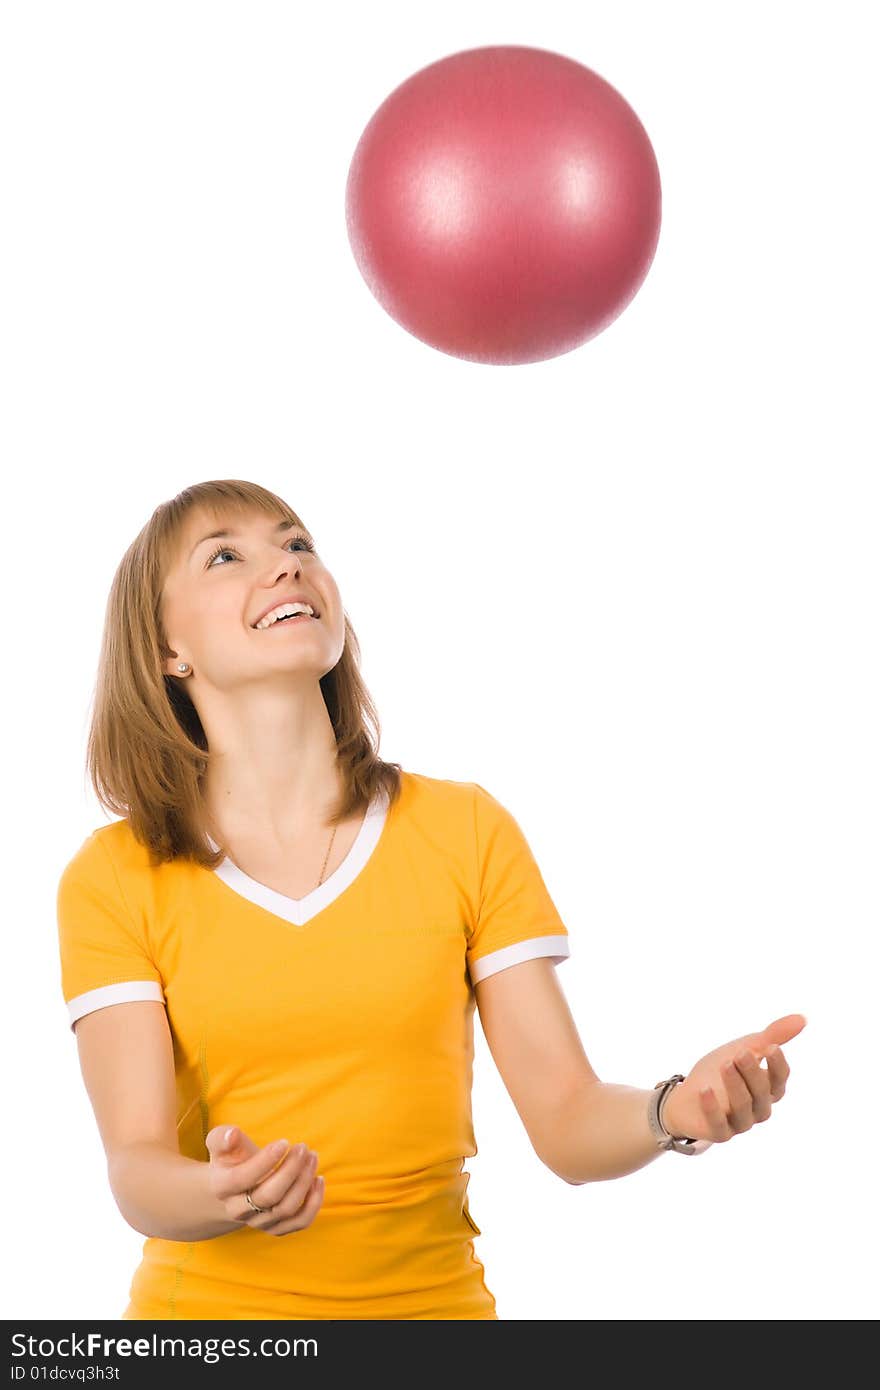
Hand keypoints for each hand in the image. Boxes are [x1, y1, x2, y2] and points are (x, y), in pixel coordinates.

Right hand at [205, 1124, 324, 1234]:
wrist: (233, 1189)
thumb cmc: (230, 1159)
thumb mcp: (220, 1145)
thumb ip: (222, 1137)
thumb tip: (231, 1134)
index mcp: (222, 1187)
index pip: (242, 1178)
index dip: (265, 1161)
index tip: (284, 1142)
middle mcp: (238, 1211)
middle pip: (268, 1197)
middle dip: (290, 1170)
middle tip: (303, 1147)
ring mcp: (258, 1222)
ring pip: (286, 1209)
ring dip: (304, 1182)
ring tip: (312, 1157)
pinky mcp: (276, 1228)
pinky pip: (300, 1222)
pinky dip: (313, 1203)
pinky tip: (318, 1179)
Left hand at [661, 1013, 805, 1144]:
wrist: (686, 1096)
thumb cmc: (720, 1071)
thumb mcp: (744, 1048)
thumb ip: (772, 1036)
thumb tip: (802, 1018)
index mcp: (768, 1089)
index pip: (780, 1079)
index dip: (778, 1065)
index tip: (770, 1046)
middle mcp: (759, 1108)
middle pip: (762, 1092)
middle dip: (752, 1072)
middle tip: (741, 1053)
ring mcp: (740, 1123)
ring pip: (743, 1107)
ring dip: (735, 1086)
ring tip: (725, 1064)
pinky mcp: (719, 1133)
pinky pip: (719, 1124)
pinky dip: (712, 1107)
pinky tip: (704, 1089)